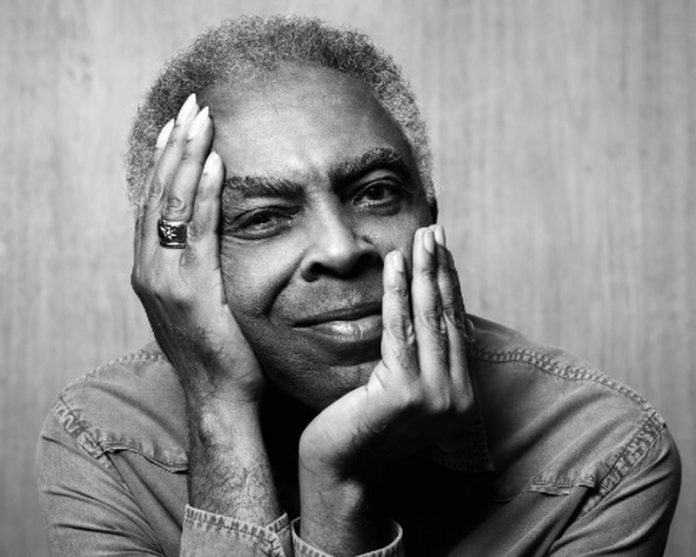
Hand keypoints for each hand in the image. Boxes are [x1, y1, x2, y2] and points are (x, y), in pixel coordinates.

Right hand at [131, 93, 263, 406]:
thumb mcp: (205, 301)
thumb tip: (215, 235)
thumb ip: (200, 266)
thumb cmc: (219, 352)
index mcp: (153, 269)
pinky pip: (195, 231)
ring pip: (172, 205)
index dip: (166, 161)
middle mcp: (150, 269)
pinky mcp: (187, 289)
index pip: (157, 202)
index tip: (179, 125)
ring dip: (187, 158)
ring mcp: (164, 279)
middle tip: (191, 106)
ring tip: (200, 119)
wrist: (219, 398)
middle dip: (175, 146)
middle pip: (159, 193)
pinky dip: (202, 195)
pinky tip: (212, 164)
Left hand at [299, 224, 473, 480]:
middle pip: (447, 317)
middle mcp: (455, 396)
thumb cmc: (364, 428)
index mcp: (459, 394)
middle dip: (440, 269)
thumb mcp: (401, 390)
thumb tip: (422, 314)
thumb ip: (419, 360)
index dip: (449, 284)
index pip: (455, 327)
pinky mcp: (405, 393)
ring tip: (421, 237)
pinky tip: (395, 263)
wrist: (341, 472)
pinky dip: (396, 292)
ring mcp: (434, 397)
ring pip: (428, 319)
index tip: (442, 251)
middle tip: (435, 231)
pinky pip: (399, 330)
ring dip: (424, 272)